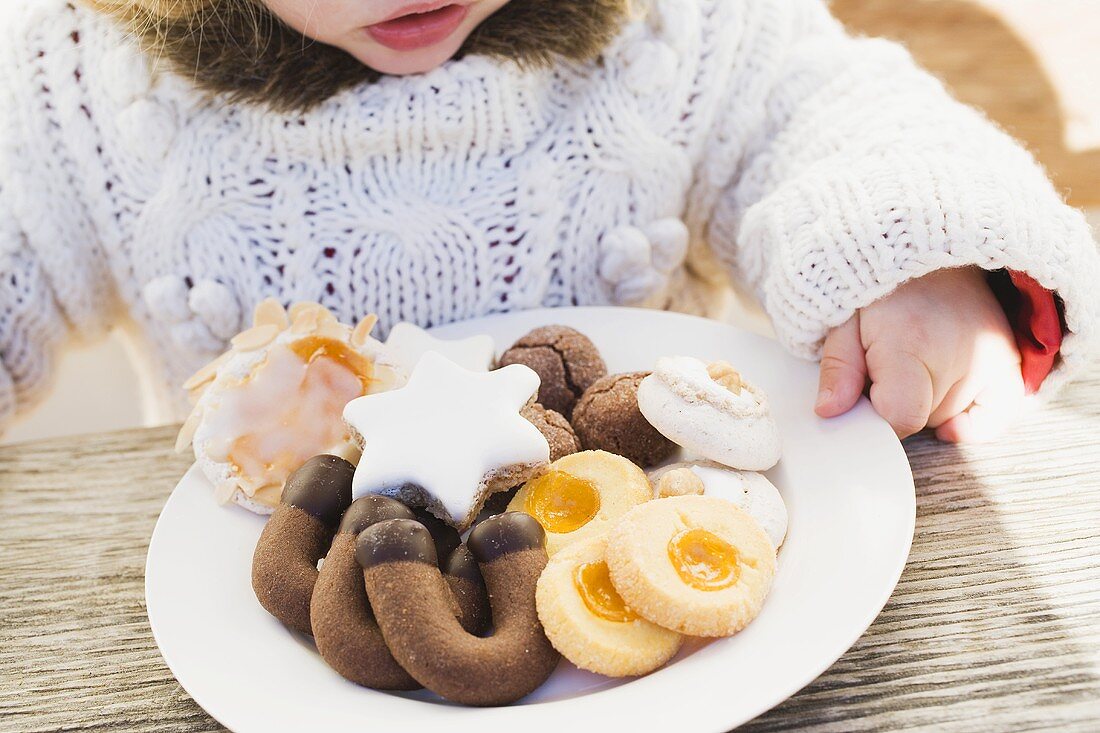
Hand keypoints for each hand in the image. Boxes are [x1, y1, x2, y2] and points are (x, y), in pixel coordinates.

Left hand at [814, 267, 1024, 441]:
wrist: (930, 250)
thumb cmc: (883, 290)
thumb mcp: (843, 321)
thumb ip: (838, 369)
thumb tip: (830, 411)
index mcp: (911, 344)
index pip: (901, 417)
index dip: (877, 416)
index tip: (867, 394)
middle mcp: (959, 354)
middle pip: (922, 420)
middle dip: (897, 403)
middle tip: (888, 366)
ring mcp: (990, 358)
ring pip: (949, 417)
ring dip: (927, 403)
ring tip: (917, 362)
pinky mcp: (1009, 362)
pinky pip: (994, 418)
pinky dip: (970, 423)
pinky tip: (948, 413)